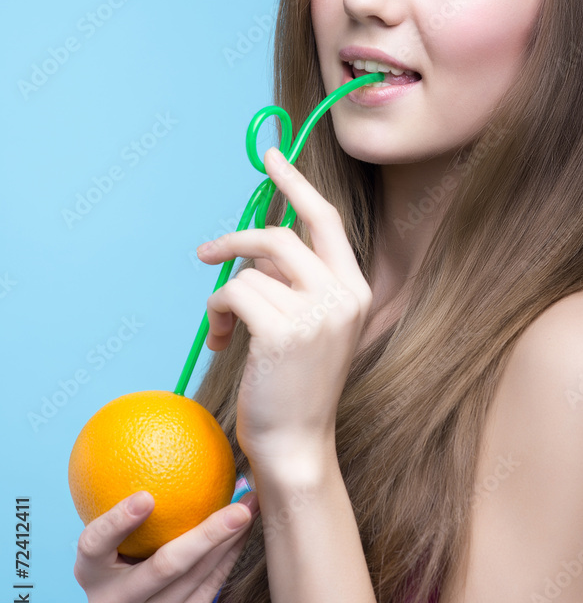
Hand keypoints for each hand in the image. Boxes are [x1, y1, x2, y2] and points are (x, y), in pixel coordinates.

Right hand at [73, 490, 258, 602]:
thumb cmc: (131, 580)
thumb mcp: (118, 558)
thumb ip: (133, 520)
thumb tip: (174, 448)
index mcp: (90, 575)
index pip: (94, 545)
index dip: (117, 521)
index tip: (146, 496)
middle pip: (165, 566)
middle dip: (207, 535)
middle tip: (239, 506)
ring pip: (198, 575)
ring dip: (230, 539)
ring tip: (253, 507)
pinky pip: (212, 588)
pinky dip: (231, 555)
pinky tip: (246, 531)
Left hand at [196, 146, 372, 467]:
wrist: (297, 445)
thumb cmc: (296, 386)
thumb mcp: (311, 327)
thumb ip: (296, 282)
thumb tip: (255, 242)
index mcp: (355, 290)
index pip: (326, 221)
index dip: (296, 184)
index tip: (271, 157)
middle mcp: (343, 295)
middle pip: (280, 236)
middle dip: (236, 238)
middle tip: (206, 252)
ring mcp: (317, 312)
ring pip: (249, 269)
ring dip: (225, 294)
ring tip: (224, 327)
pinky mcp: (283, 331)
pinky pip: (232, 293)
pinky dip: (215, 313)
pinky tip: (219, 341)